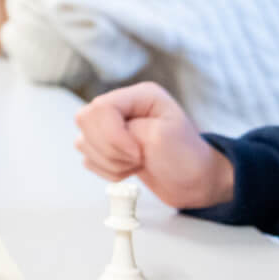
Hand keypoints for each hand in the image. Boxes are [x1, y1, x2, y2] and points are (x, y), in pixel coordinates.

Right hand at [72, 82, 232, 209]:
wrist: (194, 183)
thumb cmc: (188, 158)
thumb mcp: (164, 136)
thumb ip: (130, 130)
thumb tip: (103, 136)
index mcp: (139, 96)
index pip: (102, 107)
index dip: (113, 135)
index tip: (137, 153)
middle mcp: (123, 107)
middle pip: (86, 120)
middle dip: (109, 149)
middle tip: (137, 159)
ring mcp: (112, 128)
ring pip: (84, 142)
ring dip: (109, 162)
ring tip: (137, 164)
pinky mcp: (106, 148)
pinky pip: (88, 160)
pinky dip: (107, 172)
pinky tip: (129, 171)